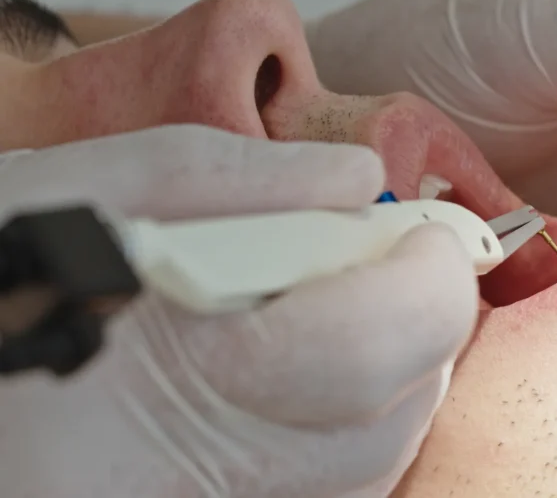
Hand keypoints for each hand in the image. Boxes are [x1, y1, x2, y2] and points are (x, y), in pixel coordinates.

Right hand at [0, 125, 478, 497]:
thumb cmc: (9, 272)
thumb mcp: (92, 191)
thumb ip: (237, 178)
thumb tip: (358, 184)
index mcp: (152, 390)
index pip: (363, 354)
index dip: (425, 285)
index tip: (426, 237)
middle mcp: (179, 493)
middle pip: (384, 425)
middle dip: (414, 329)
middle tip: (376, 265)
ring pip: (370, 469)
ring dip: (386, 378)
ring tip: (320, 314)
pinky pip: (332, 493)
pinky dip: (346, 427)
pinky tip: (297, 374)